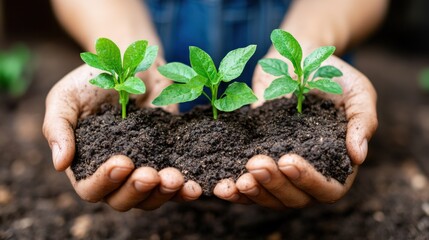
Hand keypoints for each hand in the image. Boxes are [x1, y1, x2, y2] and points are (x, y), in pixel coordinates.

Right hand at [42, 60, 201, 210]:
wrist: (132, 61)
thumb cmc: (94, 80)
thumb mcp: (66, 98)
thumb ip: (57, 128)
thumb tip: (60, 164)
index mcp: (87, 164)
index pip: (91, 189)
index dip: (105, 182)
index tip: (123, 162)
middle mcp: (115, 174)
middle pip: (123, 201)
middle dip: (137, 190)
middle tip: (151, 174)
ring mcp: (144, 167)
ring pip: (151, 198)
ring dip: (163, 194)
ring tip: (175, 179)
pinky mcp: (168, 159)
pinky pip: (176, 184)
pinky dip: (184, 190)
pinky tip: (193, 185)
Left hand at [214, 51, 376, 208]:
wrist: (296, 59)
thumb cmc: (332, 76)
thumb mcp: (358, 93)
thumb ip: (362, 123)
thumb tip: (359, 156)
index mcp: (335, 163)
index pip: (327, 189)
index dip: (308, 181)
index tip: (287, 160)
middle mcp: (307, 173)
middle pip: (294, 199)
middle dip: (274, 185)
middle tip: (256, 164)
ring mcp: (280, 169)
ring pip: (268, 197)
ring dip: (252, 193)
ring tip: (237, 181)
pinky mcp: (256, 159)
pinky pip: (246, 184)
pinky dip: (233, 190)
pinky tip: (220, 186)